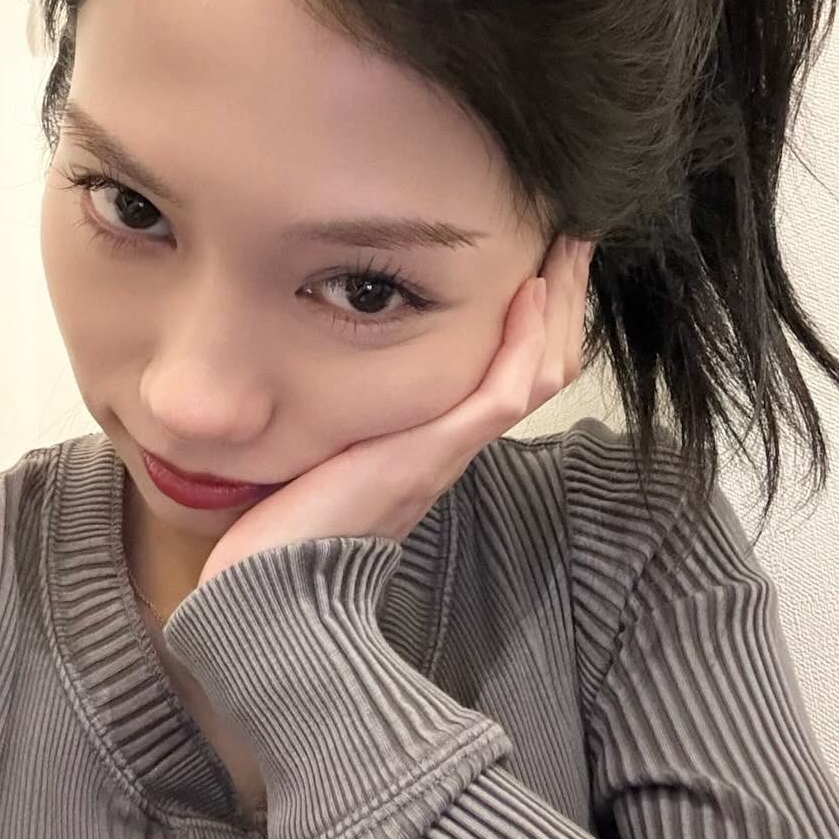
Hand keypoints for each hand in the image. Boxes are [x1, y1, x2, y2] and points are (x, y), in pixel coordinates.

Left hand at [194, 234, 596, 589]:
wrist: (265, 597)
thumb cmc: (274, 537)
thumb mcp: (310, 458)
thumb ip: (325, 426)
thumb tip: (299, 378)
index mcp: (428, 450)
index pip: (506, 376)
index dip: (532, 322)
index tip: (538, 264)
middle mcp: (449, 450)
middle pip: (539, 370)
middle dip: (561, 303)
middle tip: (574, 240)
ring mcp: (446, 454)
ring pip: (536, 375)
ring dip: (557, 308)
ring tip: (567, 249)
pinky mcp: (429, 457)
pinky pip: (503, 394)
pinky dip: (523, 342)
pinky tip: (529, 292)